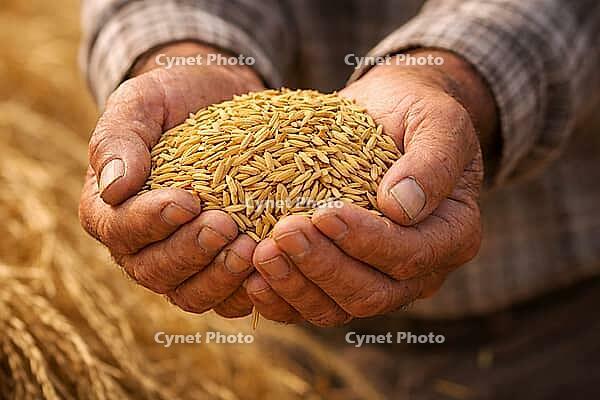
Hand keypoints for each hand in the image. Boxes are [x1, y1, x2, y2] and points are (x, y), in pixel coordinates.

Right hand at [79, 42, 263, 316]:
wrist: (217, 107)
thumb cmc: (174, 102)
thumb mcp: (142, 103)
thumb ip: (119, 139)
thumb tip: (114, 188)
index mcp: (111, 210)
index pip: (120, 230)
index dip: (151, 222)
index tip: (187, 201)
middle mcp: (140, 247)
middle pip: (156, 271)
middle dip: (192, 253)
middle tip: (227, 226)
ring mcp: (181, 264)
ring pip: (190, 295)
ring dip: (220, 279)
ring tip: (250, 249)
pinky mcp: (217, 269)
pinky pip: (227, 298)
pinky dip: (246, 292)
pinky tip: (268, 269)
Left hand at [246, 50, 496, 325]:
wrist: (385, 115)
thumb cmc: (414, 113)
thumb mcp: (438, 121)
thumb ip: (432, 161)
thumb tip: (401, 208)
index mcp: (452, 235)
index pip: (410, 255)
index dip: (367, 242)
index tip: (324, 214)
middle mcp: (420, 269)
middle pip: (373, 293)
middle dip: (324, 267)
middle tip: (283, 234)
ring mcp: (380, 279)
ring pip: (340, 308)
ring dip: (297, 287)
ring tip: (261, 254)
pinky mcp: (343, 278)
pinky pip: (314, 304)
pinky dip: (283, 299)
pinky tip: (253, 280)